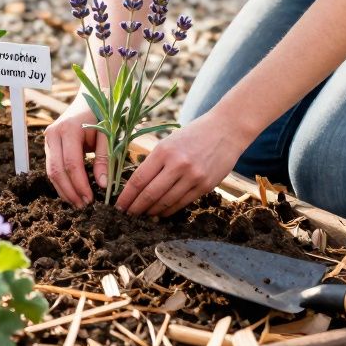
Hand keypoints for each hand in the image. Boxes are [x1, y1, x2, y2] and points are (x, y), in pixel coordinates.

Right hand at [44, 94, 107, 207]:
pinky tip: (72, 193)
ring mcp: (49, 139)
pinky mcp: (50, 144)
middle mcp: (53, 134)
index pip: (71, 164)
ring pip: (51, 171)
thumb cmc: (105, 113)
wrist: (93, 95)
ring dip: (64, 190)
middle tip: (83, 207)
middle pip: (56, 170)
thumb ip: (105, 159)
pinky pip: (52, 167)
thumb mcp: (109, 135)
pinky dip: (62, 182)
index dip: (80, 185)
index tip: (91, 200)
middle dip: (69, 192)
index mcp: (69, 129)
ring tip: (78, 204)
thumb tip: (103, 186)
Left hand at [116, 109, 253, 216]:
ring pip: (166, 202)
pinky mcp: (206, 185)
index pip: (139, 179)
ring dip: (152, 211)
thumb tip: (137, 186)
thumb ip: (155, 162)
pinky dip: (169, 210)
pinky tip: (161, 213)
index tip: (118, 206)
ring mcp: (193, 176)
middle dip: (136, 208)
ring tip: (143, 215)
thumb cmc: (193, 135)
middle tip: (127, 216)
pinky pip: (182, 203)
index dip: (126, 196)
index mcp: (164, 151)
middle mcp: (178, 164)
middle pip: (150, 194)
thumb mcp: (169, 142)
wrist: (227, 129)